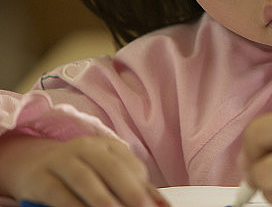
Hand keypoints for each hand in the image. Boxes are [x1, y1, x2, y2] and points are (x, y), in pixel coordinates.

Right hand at [0, 133, 166, 206]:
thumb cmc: (79, 172)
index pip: (131, 165)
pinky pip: (58, 192)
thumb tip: (163, 205)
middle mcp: (86, 147)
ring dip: (102, 199)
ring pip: (84, 178)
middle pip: (112, 167)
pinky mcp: (40, 177)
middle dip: (129, 191)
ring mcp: (61, 160)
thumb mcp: (107, 174)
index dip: (143, 186)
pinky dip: (73, 205)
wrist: (32, 165)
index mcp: (108, 146)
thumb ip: (135, 188)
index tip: (152, 206)